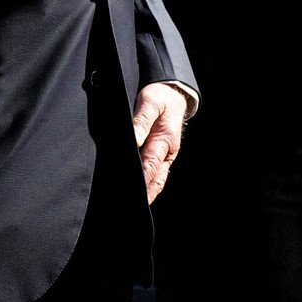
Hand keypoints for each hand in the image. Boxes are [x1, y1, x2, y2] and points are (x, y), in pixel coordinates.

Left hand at [132, 82, 187, 202]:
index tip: (130, 191)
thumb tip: (133, 140)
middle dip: (144, 194)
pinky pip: (157, 175)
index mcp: (165, 139)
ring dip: (148, 193)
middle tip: (128, 206)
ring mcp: (166, 155)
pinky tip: (139, 192)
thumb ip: (141, 122)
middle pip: (155, 178)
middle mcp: (167, 151)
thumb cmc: (161, 98)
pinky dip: (149, 185)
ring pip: (157, 180)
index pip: (150, 164)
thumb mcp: (150, 103)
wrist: (173, 94)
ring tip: (132, 205)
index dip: (141, 179)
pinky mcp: (163, 156)